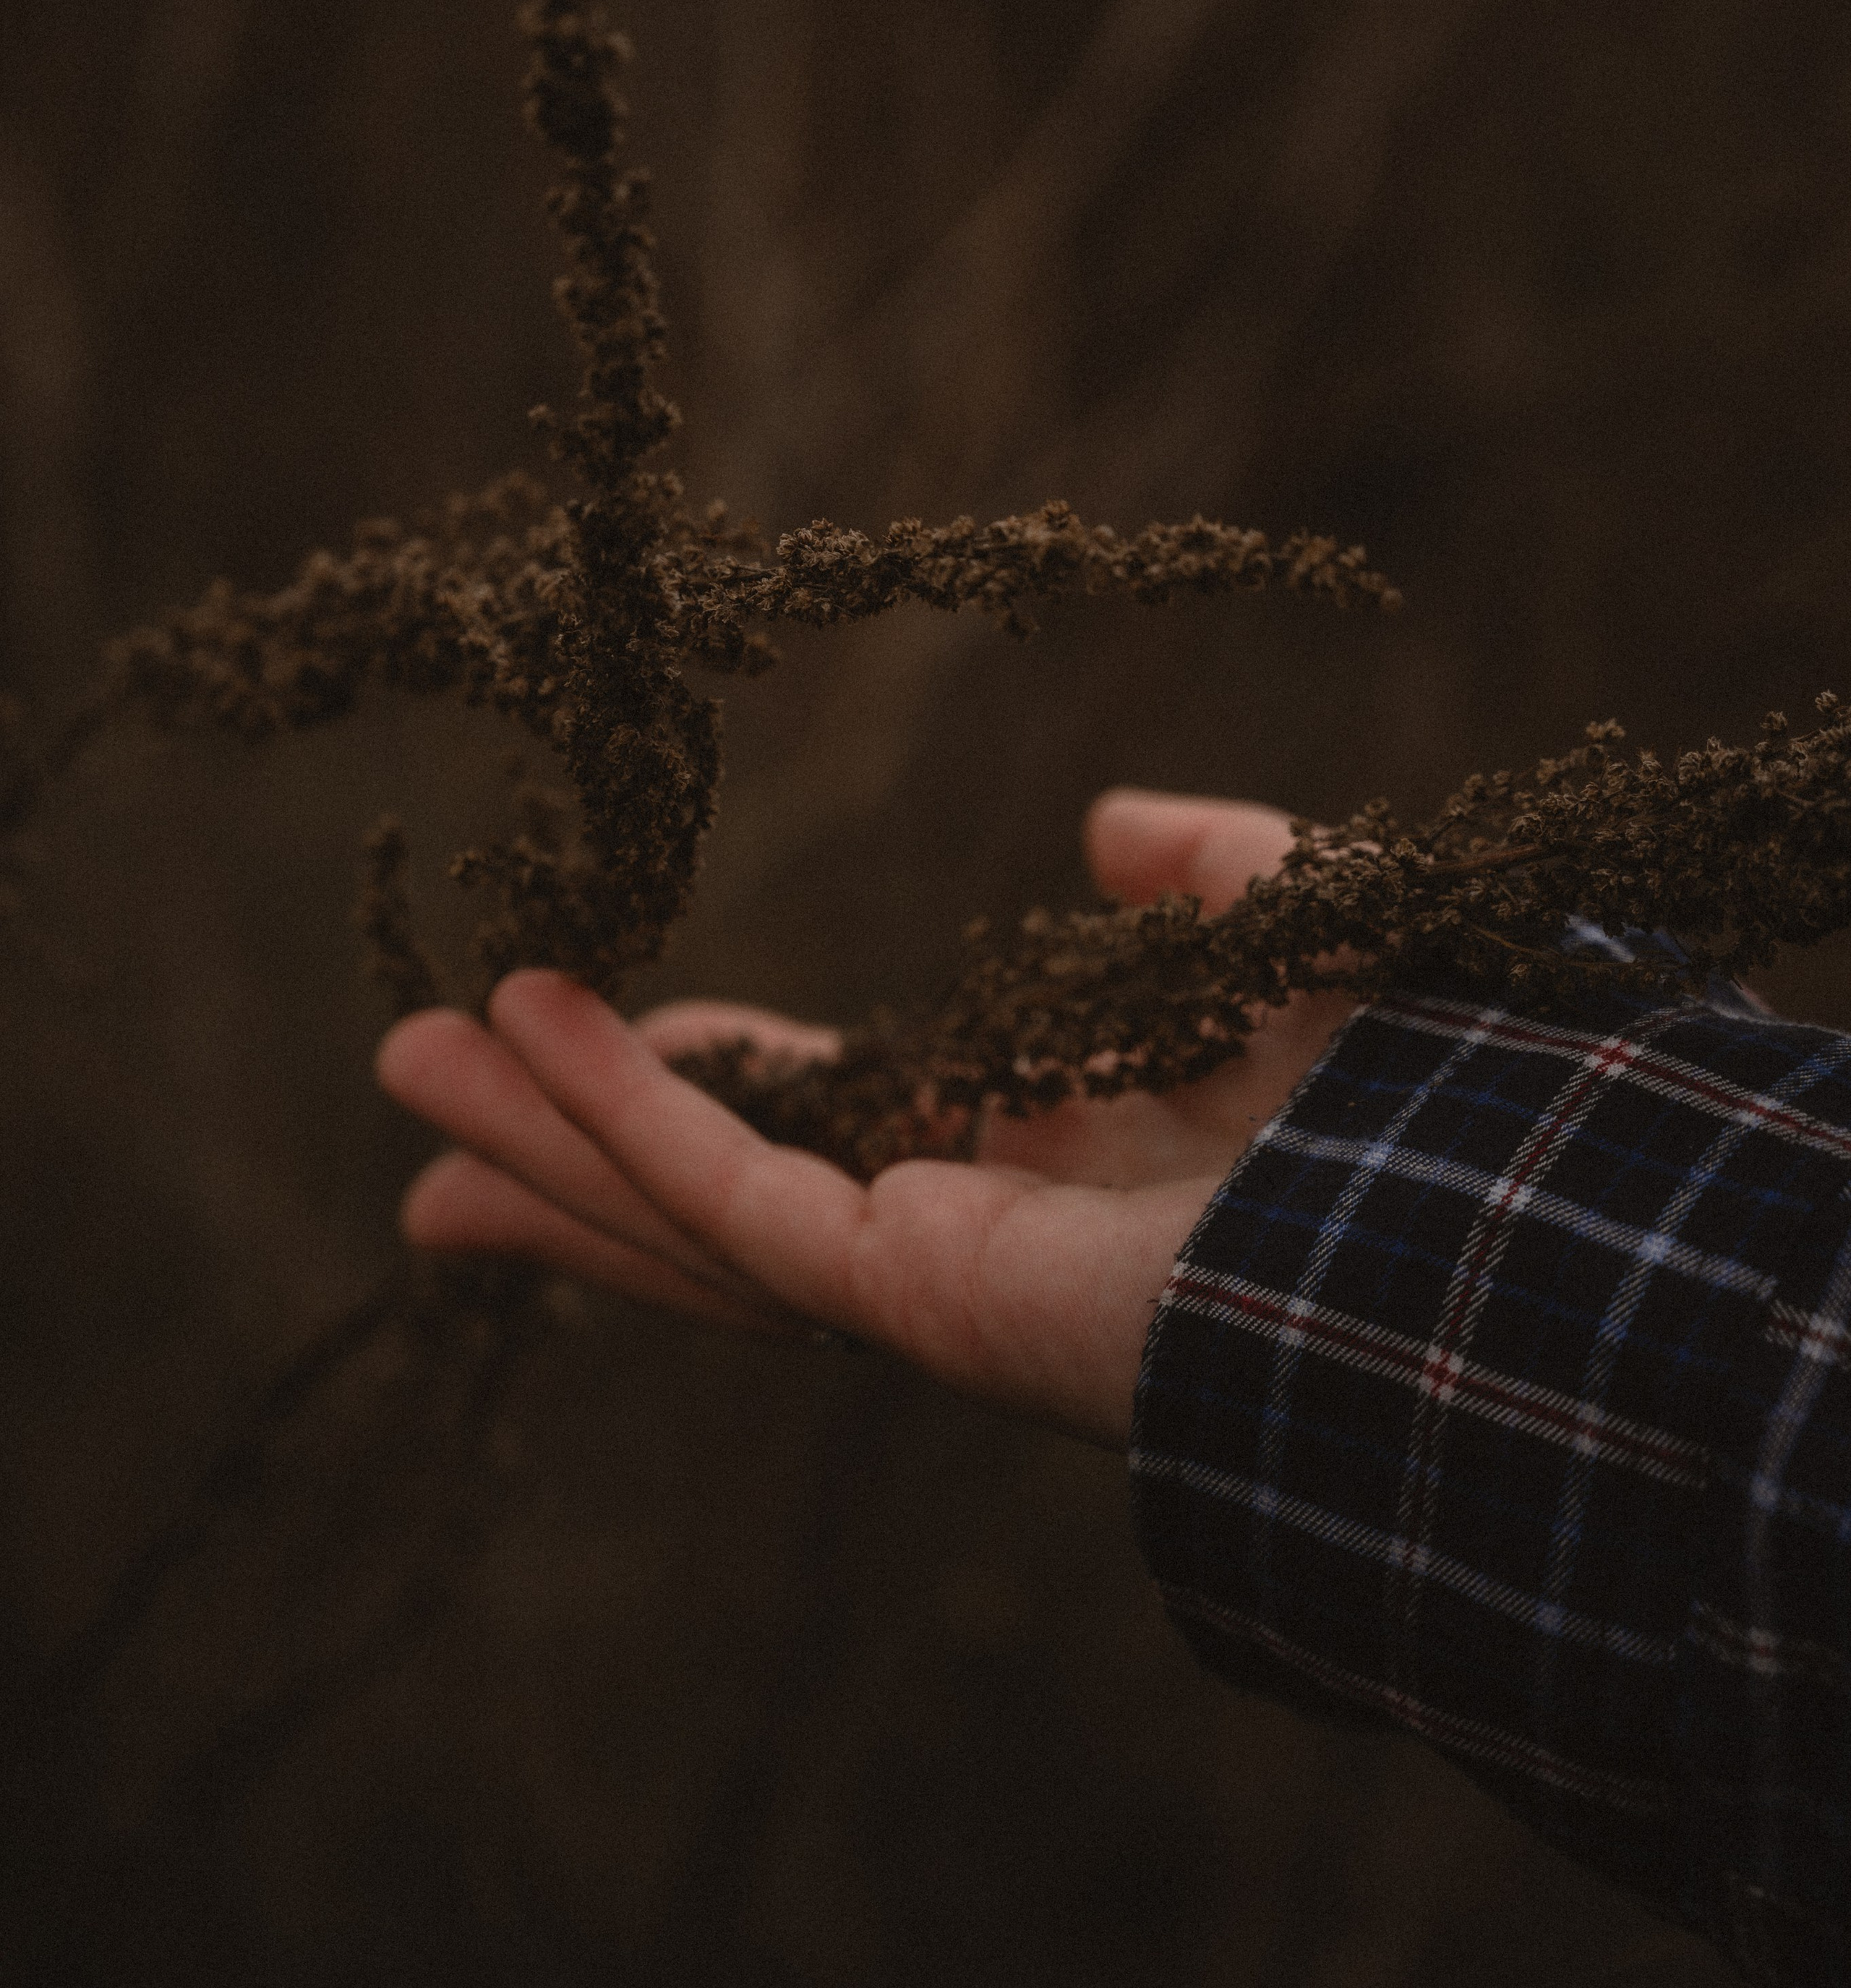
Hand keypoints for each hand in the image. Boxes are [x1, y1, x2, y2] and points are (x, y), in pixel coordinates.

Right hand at [375, 791, 1357, 1448]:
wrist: (1485, 1217)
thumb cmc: (1430, 1083)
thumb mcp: (1297, 913)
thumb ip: (1205, 866)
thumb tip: (1102, 832)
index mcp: (1054, 1156)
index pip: (826, 1125)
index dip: (694, 1078)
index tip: (579, 1019)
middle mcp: (970, 1231)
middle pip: (714, 1189)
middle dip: (557, 1139)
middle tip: (417, 1068)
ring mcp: (929, 1275)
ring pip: (685, 1206)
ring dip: (540, 1133)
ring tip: (403, 1058)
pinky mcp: (910, 1292)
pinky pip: (731, 1197)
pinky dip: (622, 1115)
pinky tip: (521, 1031)